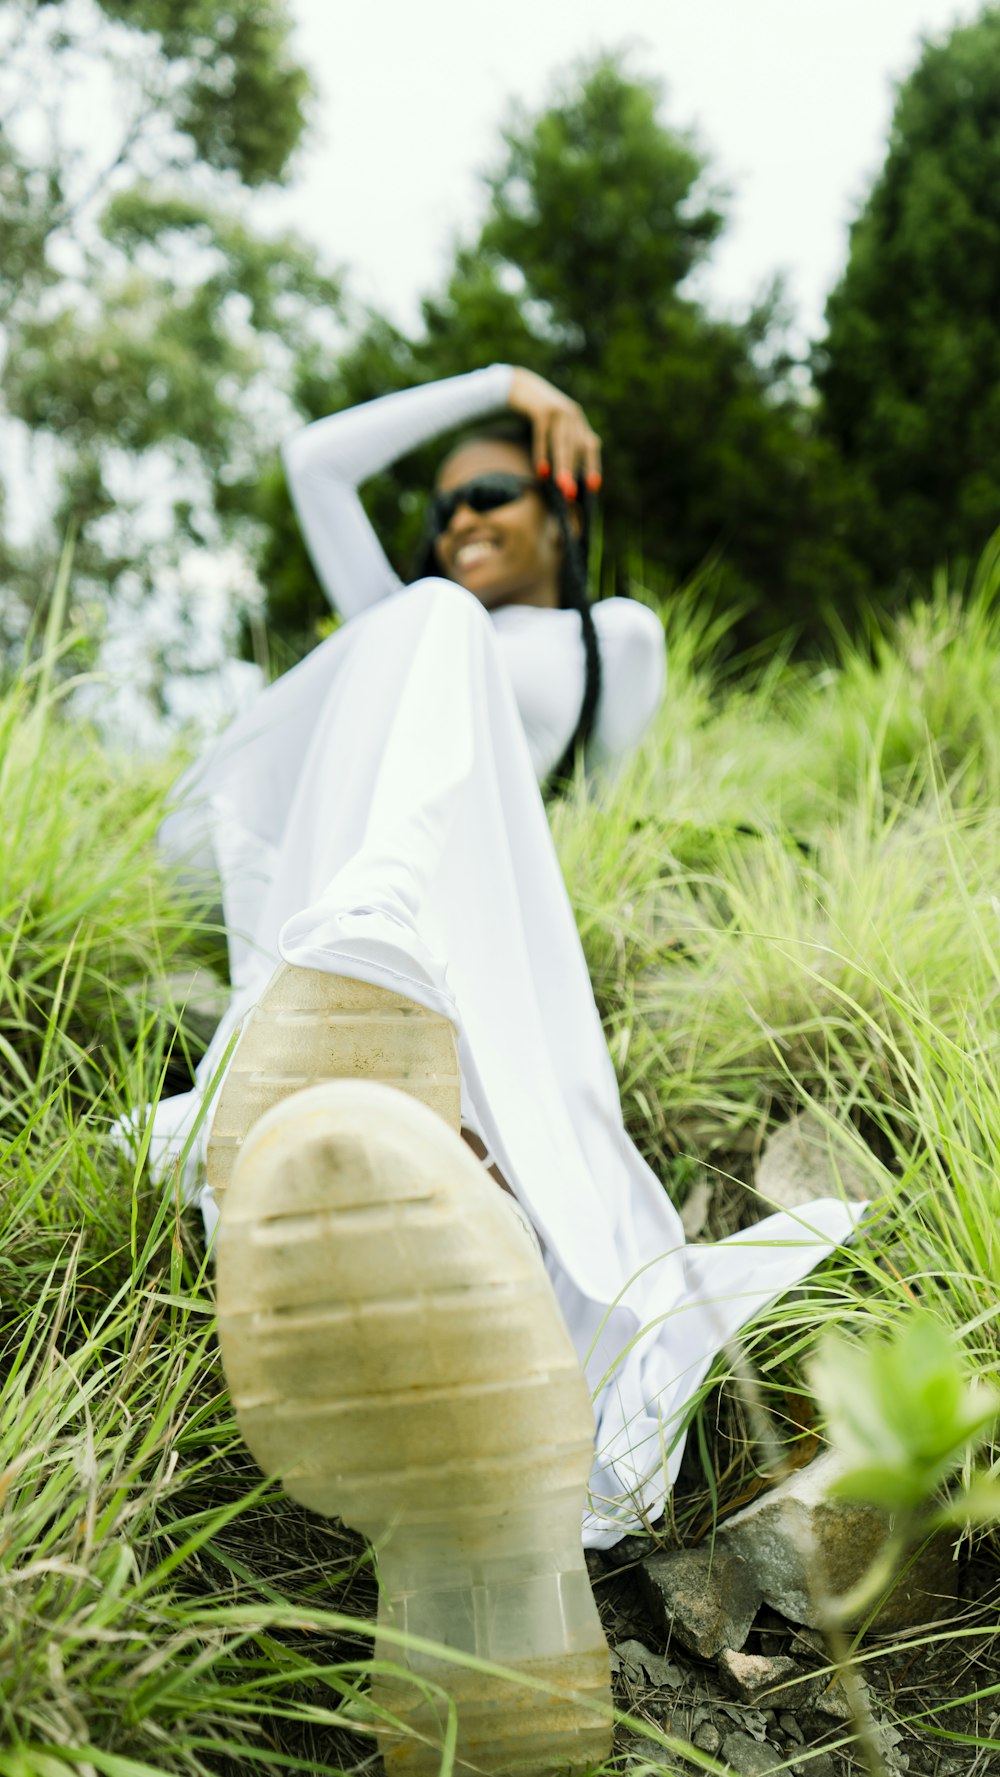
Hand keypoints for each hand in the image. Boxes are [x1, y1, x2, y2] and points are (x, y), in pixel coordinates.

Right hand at [507, 367, 601, 498]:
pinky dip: (542, 454)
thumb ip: (561, 444)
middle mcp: (572, 415)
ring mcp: (558, 411)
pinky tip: (542, 471)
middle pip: (577, 448)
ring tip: (562, 487)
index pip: (591, 445)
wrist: (518, 385)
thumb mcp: (553, 426)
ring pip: (562, 443)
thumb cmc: (535, 413)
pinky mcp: (541, 410)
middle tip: (571, 495)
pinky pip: (543, 436)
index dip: (593, 466)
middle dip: (575, 473)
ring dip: (563, 467)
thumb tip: (564, 477)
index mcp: (578, 420)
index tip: (594, 487)